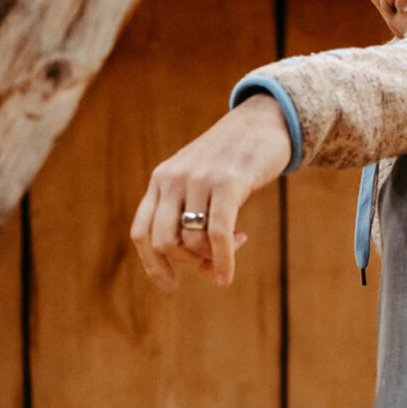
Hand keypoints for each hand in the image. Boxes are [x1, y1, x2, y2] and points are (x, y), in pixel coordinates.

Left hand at [130, 93, 294, 290]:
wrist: (265, 120)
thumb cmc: (236, 161)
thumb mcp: (207, 187)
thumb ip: (200, 223)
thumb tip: (208, 272)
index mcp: (161, 180)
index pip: (141, 232)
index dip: (152, 266)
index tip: (170, 287)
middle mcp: (172, 178)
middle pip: (162, 242)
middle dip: (186, 262)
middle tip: (211, 262)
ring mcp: (197, 179)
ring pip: (191, 241)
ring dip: (213, 257)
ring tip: (238, 242)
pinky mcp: (226, 182)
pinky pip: (217, 234)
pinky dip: (223, 261)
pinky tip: (228, 276)